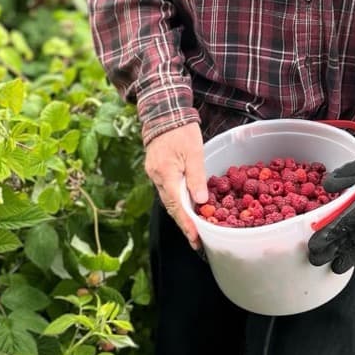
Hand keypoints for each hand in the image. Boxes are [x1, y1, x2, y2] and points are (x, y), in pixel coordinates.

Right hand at [144, 123, 207, 248]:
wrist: (164, 112)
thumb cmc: (181, 130)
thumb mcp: (194, 151)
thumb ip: (196, 177)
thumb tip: (200, 202)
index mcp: (166, 173)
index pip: (177, 205)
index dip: (187, 223)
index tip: (195, 239)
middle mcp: (157, 177)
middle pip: (171, 206)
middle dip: (184, 225)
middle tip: (197, 241)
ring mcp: (154, 174)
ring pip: (169, 200)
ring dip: (181, 215)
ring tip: (194, 230)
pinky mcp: (156, 171)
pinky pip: (167, 191)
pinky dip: (177, 202)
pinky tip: (187, 208)